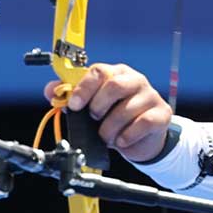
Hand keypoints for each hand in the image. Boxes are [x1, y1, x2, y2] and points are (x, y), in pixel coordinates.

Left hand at [44, 64, 172, 161]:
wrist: (141, 138)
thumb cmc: (114, 117)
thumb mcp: (91, 106)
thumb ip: (71, 96)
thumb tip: (51, 90)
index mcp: (116, 73)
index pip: (99, 71)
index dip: (83, 88)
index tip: (74, 105)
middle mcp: (135, 80)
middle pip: (114, 86)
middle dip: (98, 106)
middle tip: (93, 119)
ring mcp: (150, 96)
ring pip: (127, 109)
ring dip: (110, 128)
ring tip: (105, 136)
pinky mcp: (161, 114)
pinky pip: (143, 123)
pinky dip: (126, 136)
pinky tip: (120, 141)